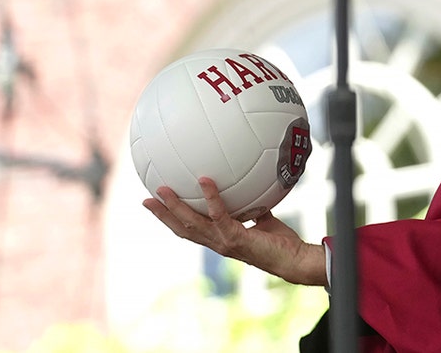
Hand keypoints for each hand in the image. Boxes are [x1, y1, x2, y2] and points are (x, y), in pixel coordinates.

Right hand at [143, 177, 326, 286]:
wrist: (293, 259)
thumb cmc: (281, 242)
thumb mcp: (264, 219)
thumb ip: (253, 208)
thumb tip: (251, 188)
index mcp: (220, 239)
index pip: (190, 230)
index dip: (172, 219)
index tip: (158, 206)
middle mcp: (218, 243)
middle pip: (182, 229)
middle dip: (163, 215)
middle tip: (146, 199)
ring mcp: (224, 242)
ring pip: (192, 224)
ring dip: (176, 206)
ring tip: (163, 189)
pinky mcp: (236, 238)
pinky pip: (220, 214)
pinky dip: (212, 197)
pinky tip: (205, 180)